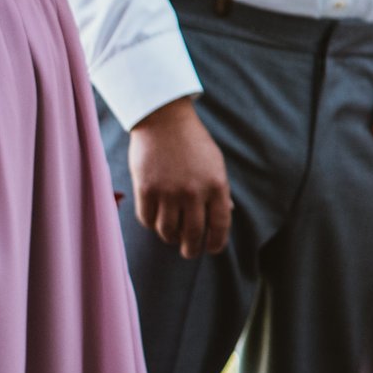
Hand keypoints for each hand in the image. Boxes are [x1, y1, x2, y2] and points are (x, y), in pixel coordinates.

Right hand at [127, 96, 230, 257]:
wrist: (165, 121)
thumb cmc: (193, 142)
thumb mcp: (215, 164)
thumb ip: (219, 190)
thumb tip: (226, 214)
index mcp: (217, 185)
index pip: (220, 225)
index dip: (217, 242)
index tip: (213, 249)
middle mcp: (194, 192)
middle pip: (193, 234)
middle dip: (192, 249)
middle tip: (190, 252)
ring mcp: (169, 192)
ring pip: (168, 232)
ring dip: (171, 238)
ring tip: (173, 237)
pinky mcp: (146, 190)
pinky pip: (148, 220)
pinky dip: (152, 225)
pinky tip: (156, 221)